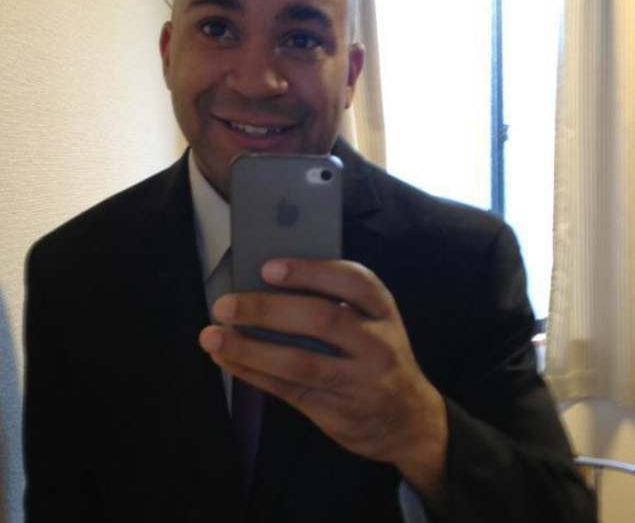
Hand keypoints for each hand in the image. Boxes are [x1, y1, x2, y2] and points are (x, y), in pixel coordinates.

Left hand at [199, 258, 448, 502]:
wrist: (410, 419)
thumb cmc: (378, 354)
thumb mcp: (372, 321)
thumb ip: (334, 301)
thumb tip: (267, 283)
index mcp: (382, 309)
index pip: (352, 281)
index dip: (310, 271)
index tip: (268, 268)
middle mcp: (377, 343)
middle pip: (323, 319)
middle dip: (268, 310)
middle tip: (226, 304)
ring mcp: (360, 382)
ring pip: (301, 363)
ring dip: (250, 348)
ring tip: (213, 336)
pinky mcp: (339, 413)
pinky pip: (289, 391)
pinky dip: (253, 373)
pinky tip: (228, 359)